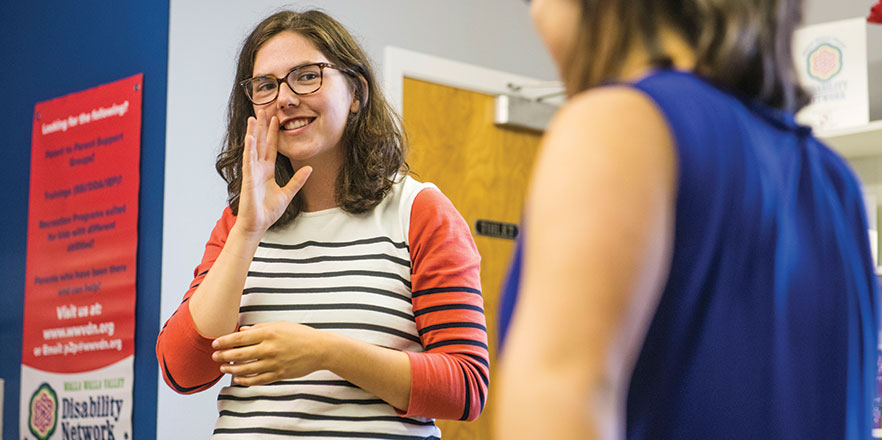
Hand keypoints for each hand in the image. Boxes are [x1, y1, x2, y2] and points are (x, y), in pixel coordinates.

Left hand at [211, 322, 331, 385]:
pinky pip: (258, 380)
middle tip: (214, 357)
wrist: (320, 349)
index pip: (240, 338)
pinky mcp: (279, 374)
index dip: (225, 341)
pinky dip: (246, 381)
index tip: (215, 344)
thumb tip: (241, 331)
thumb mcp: (280, 325)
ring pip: (246, 369)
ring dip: (232, 370)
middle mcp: (269, 348)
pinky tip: (238, 380)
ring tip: (223, 369)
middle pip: (240, 354)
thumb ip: (260, 328)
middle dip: (224, 356)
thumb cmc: (300, 334)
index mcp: (269, 333)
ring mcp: (274, 363)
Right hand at [237, 110, 311, 235]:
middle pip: (261, 142)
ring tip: (254, 117)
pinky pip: (249, 161)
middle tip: (263, 109)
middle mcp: (258, 168)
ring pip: (253, 148)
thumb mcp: (288, 193)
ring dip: (254, 132)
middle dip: (262, 126)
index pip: (271, 147)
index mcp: (267, 171)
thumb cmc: (268, 211)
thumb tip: (309, 169)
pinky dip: (250, 149)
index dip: (274, 133)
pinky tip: (250, 137)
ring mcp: (252, 172)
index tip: (276, 118)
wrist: (258, 224)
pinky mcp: (249, 178)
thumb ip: (297, 180)